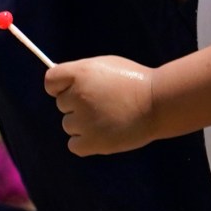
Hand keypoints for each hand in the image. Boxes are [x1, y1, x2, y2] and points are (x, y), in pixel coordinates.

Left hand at [44, 55, 159, 154]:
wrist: (159, 102)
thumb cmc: (134, 81)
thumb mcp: (105, 66)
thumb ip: (80, 75)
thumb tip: (60, 88)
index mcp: (80, 74)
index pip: (51, 81)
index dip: (61, 86)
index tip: (73, 89)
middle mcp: (77, 96)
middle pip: (62, 104)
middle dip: (77, 104)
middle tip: (104, 103)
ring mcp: (83, 121)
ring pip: (68, 124)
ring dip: (83, 123)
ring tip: (109, 117)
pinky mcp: (92, 142)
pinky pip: (74, 145)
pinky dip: (85, 142)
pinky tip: (103, 133)